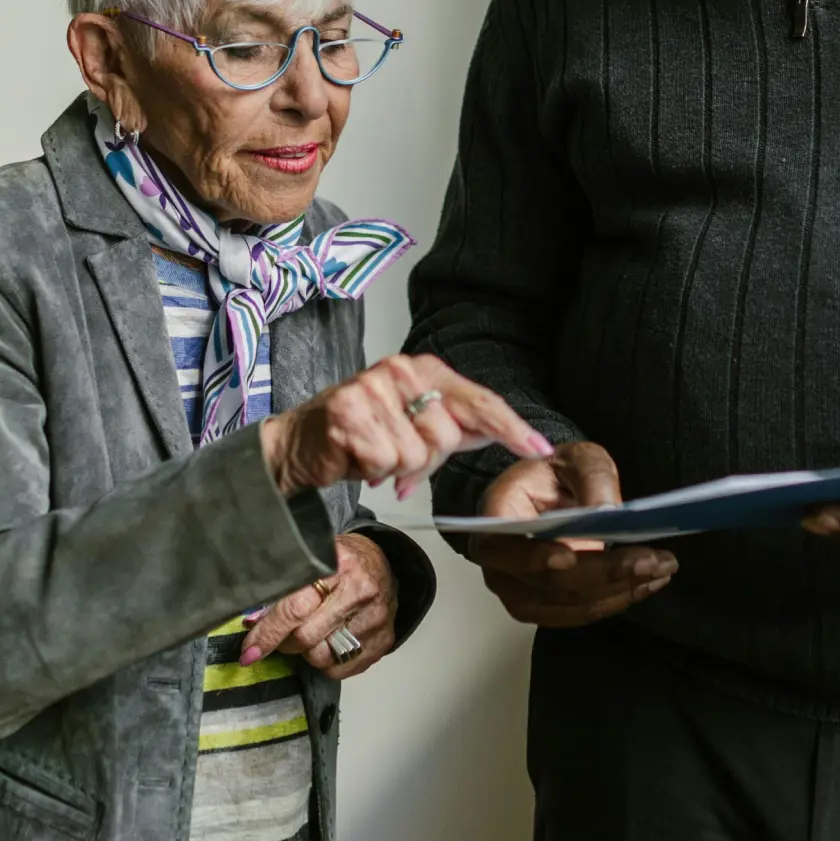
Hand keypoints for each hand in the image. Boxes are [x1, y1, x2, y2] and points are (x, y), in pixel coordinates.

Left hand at [240, 534, 397, 679]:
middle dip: (285, 643)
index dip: (268, 632)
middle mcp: (361, 592)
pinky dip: (328, 663)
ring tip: (312, 635)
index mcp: (338, 566)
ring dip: (308, 653)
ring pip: (322, 657)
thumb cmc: (342, 562)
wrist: (383, 564)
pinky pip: (341, 670)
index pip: (296, 607)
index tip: (249, 651)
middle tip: (282, 636)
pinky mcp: (383, 640)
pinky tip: (330, 643)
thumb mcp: (314, 561)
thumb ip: (285, 587)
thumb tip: (251, 622)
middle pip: (307, 637)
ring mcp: (375, 618)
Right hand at [261, 354, 552, 496]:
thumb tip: (498, 434)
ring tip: (373, 455)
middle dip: (427, 461)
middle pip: (448, 436)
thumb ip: (456, 428)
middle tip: (398, 458)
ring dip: (397, 469)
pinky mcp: (349, 413)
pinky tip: (356, 457)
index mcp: (423, 369)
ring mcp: (372, 389)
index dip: (511, 427)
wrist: (300, 443)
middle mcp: (400, 371)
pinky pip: (386, 463)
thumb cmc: (361, 433)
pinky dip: (372, 471)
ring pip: (417, 454)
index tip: (539, 448)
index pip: (478, 400)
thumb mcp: (415, 424)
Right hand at [470, 442, 677, 627]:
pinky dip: (615, 600)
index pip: (506, 546)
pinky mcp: (542, 606)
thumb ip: (592, 478)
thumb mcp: (577, 458)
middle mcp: (498, 562)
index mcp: (496, 516)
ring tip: (661, 569)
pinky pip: (579, 612)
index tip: (572, 555)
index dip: (535, 557)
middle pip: (548, 582)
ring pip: (569, 604)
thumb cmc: (557, 473)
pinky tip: (646, 583)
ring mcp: (517, 590)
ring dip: (618, 591)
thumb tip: (607, 511)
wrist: (552, 493)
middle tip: (650, 560)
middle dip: (603, 574)